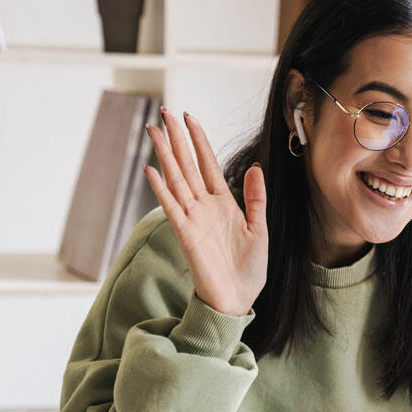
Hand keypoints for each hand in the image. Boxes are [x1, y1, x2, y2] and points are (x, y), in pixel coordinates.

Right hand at [143, 108, 266, 315]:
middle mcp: (204, 207)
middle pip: (187, 165)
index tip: (190, 117)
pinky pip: (172, 208)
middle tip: (165, 112)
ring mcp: (193, 219)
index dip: (199, 140)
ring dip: (164, 155)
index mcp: (223, 203)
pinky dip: (161, 189)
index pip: (208, 163)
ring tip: (153, 130)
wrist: (238, 300)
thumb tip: (255, 167)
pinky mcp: (186, 236)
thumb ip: (255, 198)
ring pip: (176, 180)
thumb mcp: (259, 229)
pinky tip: (151, 170)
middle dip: (176, 138)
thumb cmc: (248, 269)